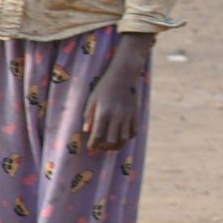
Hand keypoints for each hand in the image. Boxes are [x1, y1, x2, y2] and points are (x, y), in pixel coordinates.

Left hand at [75, 36, 150, 153]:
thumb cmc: (104, 86)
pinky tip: (123, 136)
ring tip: (112, 145)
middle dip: (105, 147)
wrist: (124, 75)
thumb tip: (86, 130)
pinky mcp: (135, 114)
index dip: (93, 144)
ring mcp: (128, 116)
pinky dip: (128, 137)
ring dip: (118, 145)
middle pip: (112, 140)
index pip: (97, 135)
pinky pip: (134, 131)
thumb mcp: (92, 99)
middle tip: (101, 147)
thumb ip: (89, 115)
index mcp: (103, 113)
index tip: (91, 147)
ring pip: (124, 138)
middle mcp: (116, 117)